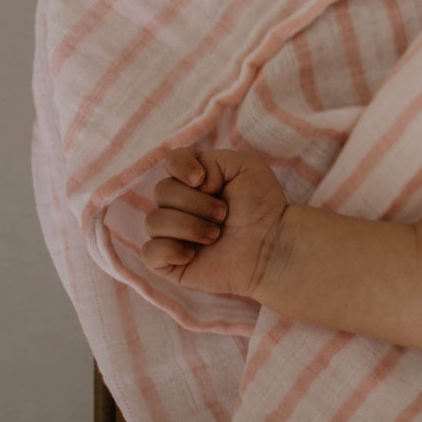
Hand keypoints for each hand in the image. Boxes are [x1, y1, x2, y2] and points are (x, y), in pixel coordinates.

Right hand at [140, 147, 288, 297]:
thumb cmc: (262, 206)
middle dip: (197, 203)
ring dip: (190, 227)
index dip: (182, 167)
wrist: (273, 246)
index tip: (204, 180)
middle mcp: (179, 204)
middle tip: (224, 215)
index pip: (171, 161)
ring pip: (154, 221)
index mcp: (195, 180)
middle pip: (162, 191)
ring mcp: (171, 234)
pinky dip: (171, 250)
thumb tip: (187, 183)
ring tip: (216, 235)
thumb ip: (211, 160)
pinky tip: (193, 254)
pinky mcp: (168, 262)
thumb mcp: (244, 166)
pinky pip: (149, 252)